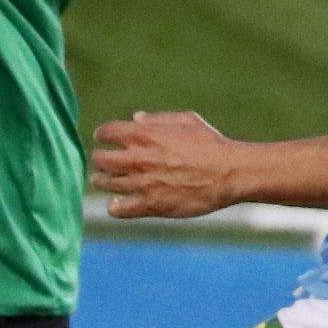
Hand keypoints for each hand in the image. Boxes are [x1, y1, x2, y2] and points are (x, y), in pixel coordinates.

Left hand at [90, 111, 245, 219]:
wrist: (228, 173)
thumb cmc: (210, 144)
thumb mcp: (186, 121)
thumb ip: (158, 119)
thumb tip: (136, 118)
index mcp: (144, 134)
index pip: (106, 132)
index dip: (102, 135)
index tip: (102, 139)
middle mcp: (137, 158)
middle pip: (100, 159)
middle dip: (98, 160)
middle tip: (101, 163)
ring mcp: (142, 183)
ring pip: (105, 183)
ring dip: (102, 181)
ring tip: (104, 182)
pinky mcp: (150, 205)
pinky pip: (118, 209)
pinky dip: (114, 206)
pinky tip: (117, 204)